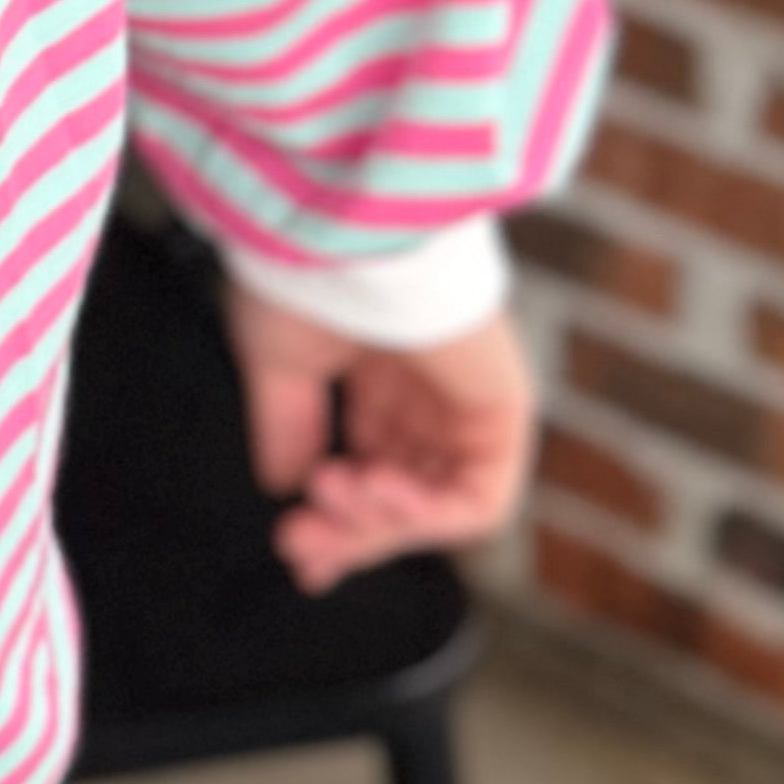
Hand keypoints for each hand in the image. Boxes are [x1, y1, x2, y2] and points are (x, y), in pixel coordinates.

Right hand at [224, 288, 536, 594]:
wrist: (343, 230)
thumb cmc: (305, 273)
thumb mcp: (280, 365)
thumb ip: (288, 431)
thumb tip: (287, 487)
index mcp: (381, 369)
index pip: (374, 467)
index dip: (340, 523)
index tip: (297, 553)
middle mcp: (430, 389)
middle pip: (403, 497)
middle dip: (351, 532)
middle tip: (298, 542)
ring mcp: (468, 401)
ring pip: (436, 507)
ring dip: (379, 523)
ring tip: (330, 494)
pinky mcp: (503, 410)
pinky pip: (479, 500)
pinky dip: (427, 517)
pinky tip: (377, 494)